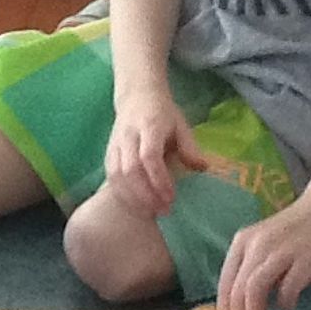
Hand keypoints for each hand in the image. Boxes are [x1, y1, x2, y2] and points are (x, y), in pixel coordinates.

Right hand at [105, 87, 206, 216]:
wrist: (137, 95)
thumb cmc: (163, 113)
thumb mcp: (181, 125)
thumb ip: (190, 147)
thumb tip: (202, 168)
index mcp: (149, 126)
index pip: (149, 156)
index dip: (159, 179)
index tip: (171, 197)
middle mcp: (128, 136)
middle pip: (130, 170)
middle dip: (146, 195)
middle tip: (163, 211)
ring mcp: (115, 144)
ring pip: (117, 175)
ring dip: (132, 198)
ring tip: (150, 213)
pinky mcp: (108, 153)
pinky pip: (110, 177)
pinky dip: (122, 194)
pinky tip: (136, 206)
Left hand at [217, 194, 310, 309]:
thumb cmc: (295, 231)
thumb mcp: (264, 243)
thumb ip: (253, 267)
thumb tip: (244, 304)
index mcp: (243, 241)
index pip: (225, 282)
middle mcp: (257, 245)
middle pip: (237, 289)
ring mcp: (280, 252)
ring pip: (253, 289)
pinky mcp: (303, 260)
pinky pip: (286, 289)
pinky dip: (284, 302)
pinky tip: (288, 305)